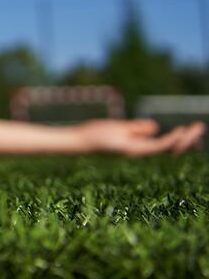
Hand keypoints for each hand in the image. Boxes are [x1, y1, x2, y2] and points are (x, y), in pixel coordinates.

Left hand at [76, 118, 203, 155]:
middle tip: (200, 127)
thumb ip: (139, 128)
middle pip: (172, 149)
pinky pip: (158, 146)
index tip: (192, 129)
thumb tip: (156, 126)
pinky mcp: (134, 150)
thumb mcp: (121, 127)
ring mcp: (139, 152)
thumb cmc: (97, 133)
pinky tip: (180, 132)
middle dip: (188, 140)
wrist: (81, 139)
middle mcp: (142, 151)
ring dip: (184, 139)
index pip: (166, 145)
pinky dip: (171, 140)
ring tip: (195, 128)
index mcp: (140, 146)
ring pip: (169, 148)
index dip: (181, 140)